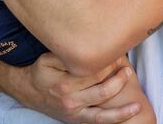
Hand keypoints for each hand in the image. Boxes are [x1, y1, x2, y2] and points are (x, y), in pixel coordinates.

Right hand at [15, 53, 140, 123]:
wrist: (28, 93)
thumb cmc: (41, 72)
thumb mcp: (47, 59)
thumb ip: (66, 55)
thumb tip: (86, 46)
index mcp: (64, 82)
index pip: (93, 70)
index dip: (107, 62)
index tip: (115, 54)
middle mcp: (70, 99)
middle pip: (101, 87)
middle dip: (117, 76)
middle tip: (126, 68)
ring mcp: (75, 111)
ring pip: (103, 105)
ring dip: (121, 94)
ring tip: (131, 81)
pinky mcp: (78, 120)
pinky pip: (100, 120)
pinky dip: (118, 116)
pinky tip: (133, 109)